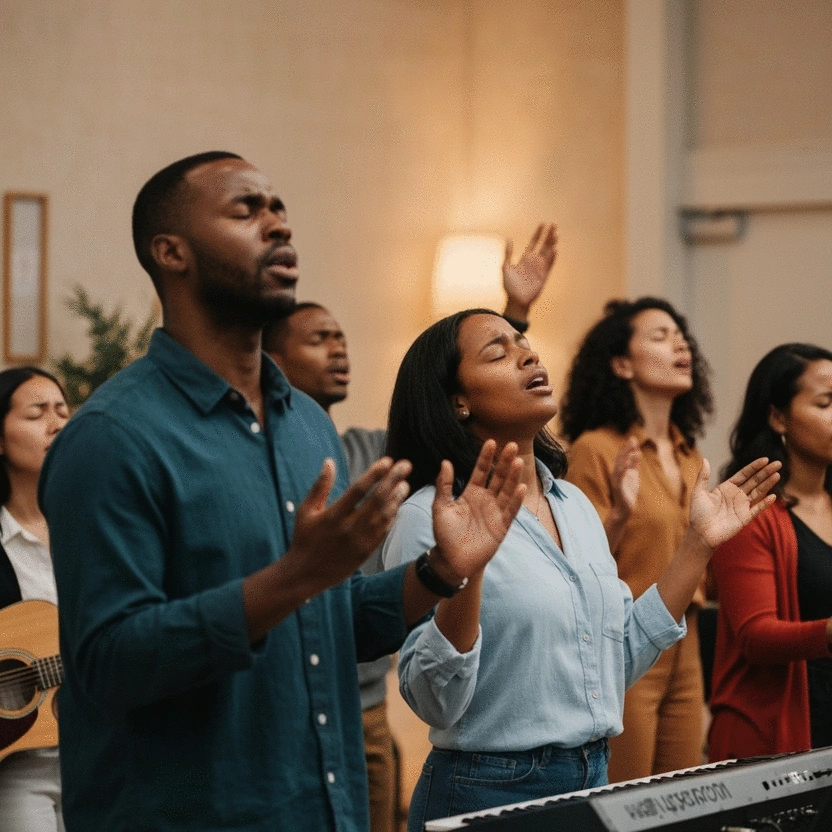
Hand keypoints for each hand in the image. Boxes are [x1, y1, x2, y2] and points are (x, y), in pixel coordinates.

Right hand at [286, 456, 411, 590]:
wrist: (306, 574)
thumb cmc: (304, 538)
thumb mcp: (305, 511)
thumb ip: (320, 486)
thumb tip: (329, 462)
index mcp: (333, 516)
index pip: (358, 490)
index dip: (375, 474)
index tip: (387, 461)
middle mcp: (349, 528)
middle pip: (377, 500)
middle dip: (393, 480)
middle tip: (405, 465)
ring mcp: (360, 541)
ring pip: (384, 515)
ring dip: (397, 498)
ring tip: (404, 484)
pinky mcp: (367, 551)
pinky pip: (384, 530)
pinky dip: (392, 516)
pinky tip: (397, 504)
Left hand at [429, 440, 524, 580]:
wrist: (451, 561)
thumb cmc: (444, 535)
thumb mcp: (440, 508)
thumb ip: (444, 486)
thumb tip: (445, 462)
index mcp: (471, 493)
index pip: (480, 471)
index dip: (486, 457)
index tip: (491, 441)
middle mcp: (485, 500)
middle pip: (497, 477)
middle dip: (504, 461)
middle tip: (511, 445)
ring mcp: (495, 512)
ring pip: (507, 490)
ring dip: (512, 476)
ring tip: (518, 461)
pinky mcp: (501, 527)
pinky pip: (510, 511)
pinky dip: (516, 499)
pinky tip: (521, 486)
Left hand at [502, 223, 557, 318]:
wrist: (516, 301)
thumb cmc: (509, 286)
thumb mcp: (505, 268)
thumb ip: (508, 254)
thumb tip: (509, 239)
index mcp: (525, 258)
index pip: (534, 242)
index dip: (538, 233)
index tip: (543, 223)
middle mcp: (534, 262)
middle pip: (544, 245)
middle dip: (549, 235)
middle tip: (554, 224)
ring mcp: (540, 268)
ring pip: (548, 253)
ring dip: (552, 244)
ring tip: (556, 234)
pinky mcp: (544, 276)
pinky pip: (550, 265)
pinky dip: (552, 257)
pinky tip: (555, 249)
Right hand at [611, 436, 640, 517]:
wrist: (624, 509)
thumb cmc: (628, 493)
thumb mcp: (632, 476)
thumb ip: (633, 465)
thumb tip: (637, 453)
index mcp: (619, 470)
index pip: (622, 456)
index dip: (627, 447)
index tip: (633, 438)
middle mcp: (616, 473)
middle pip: (620, 458)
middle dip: (627, 449)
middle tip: (633, 439)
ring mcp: (616, 480)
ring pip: (620, 466)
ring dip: (627, 458)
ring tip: (635, 450)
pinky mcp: (618, 487)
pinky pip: (620, 477)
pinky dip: (624, 470)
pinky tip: (630, 464)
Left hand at [688, 457, 780, 550]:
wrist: (701, 533)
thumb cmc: (698, 513)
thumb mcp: (698, 492)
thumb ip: (703, 476)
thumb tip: (705, 459)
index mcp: (726, 487)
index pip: (744, 474)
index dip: (754, 467)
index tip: (765, 459)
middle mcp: (736, 495)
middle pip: (754, 481)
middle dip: (766, 472)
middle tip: (778, 463)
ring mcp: (742, 506)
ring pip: (758, 492)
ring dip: (768, 484)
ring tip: (777, 474)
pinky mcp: (745, 518)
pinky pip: (757, 509)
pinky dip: (765, 503)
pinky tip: (773, 496)